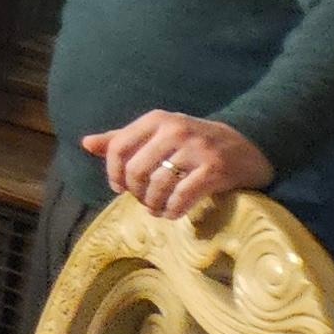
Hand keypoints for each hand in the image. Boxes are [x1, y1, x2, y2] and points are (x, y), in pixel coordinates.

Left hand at [85, 110, 270, 220]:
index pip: (118, 146)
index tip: (119, 188)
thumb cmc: (193, 143)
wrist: (247, 145)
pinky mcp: (215, 169)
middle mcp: (175, 130)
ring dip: (154, 205)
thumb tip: (86, 143)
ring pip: (158, 185)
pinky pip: (182, 196)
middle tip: (144, 201)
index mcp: (157, 120)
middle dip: (136, 193)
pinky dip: (173, 210)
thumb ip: (123, 140)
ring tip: (158, 209)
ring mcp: (196, 149)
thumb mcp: (158, 134)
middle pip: (136, 170)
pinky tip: (173, 213)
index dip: (113, 173)